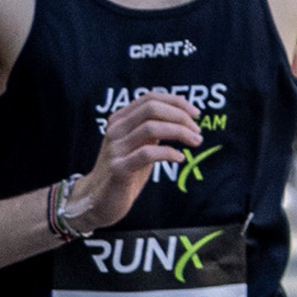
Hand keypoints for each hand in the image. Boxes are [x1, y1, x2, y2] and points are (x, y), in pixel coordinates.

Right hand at [74, 92, 203, 230]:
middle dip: (180, 117)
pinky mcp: (119, 169)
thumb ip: (153, 128)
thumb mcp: (139, 143)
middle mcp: (115, 130)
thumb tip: (184, 116)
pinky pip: (147, 154)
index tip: (196, 113)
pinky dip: (168, 153)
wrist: (99, 199)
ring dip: (180, 132)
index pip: (150, 98)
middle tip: (197, 131)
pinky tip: (179, 158)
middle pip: (152, 109)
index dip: (176, 102)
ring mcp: (115, 149)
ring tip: (195, 142)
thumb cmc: (126, 169)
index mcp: (120, 119)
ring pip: (151, 128)